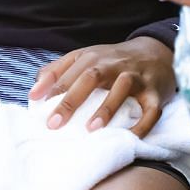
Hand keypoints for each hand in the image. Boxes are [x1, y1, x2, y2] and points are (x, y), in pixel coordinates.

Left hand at [29, 37, 176, 136]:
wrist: (155, 52)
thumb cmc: (111, 61)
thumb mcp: (84, 58)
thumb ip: (57, 71)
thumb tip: (33, 91)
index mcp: (93, 57)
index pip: (70, 72)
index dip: (52, 89)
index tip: (36, 106)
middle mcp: (114, 64)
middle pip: (91, 77)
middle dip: (71, 100)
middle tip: (54, 123)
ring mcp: (136, 77)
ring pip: (122, 88)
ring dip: (106, 108)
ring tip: (91, 129)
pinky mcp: (155, 93)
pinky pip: (151, 109)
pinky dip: (143, 124)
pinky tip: (130, 137)